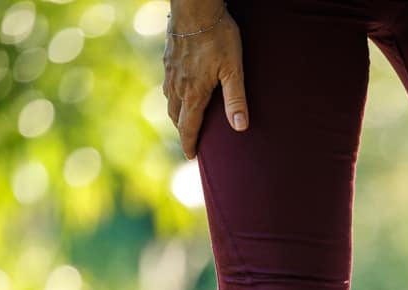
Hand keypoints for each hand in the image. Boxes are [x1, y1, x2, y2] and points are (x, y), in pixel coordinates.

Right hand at [162, 2, 247, 158]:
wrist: (195, 7)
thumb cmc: (218, 36)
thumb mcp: (233, 69)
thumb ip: (236, 99)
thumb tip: (240, 128)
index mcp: (193, 93)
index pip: (189, 126)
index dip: (190, 143)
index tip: (191, 156)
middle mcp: (177, 85)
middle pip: (176, 116)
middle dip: (183, 130)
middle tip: (190, 140)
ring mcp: (170, 71)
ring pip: (169, 100)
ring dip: (177, 113)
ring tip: (185, 119)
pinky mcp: (168, 57)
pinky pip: (167, 83)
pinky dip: (172, 95)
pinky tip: (180, 90)